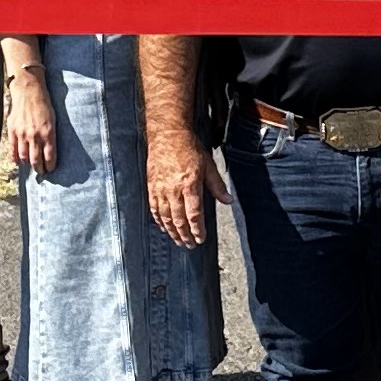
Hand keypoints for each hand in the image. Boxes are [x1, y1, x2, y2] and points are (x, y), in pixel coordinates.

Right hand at [4, 69, 57, 173]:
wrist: (29, 91)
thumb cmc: (44, 104)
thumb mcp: (53, 120)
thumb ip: (50, 135)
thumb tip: (49, 151)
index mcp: (48, 133)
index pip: (49, 157)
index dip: (50, 166)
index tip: (50, 170)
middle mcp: (35, 135)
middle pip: (36, 160)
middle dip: (40, 169)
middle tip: (41, 172)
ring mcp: (23, 134)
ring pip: (24, 157)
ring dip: (28, 164)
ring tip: (31, 167)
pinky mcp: (13, 130)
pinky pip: (13, 150)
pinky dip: (15, 158)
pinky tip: (19, 161)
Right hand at [146, 128, 228, 248]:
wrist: (168, 135)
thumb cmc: (189, 148)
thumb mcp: (208, 165)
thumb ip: (217, 186)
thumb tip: (228, 200)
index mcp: (190, 185)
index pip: (194, 215)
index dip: (197, 230)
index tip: (201, 239)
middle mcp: (174, 190)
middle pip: (179, 220)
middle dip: (185, 235)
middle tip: (190, 245)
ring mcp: (161, 189)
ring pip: (165, 217)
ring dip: (172, 231)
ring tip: (178, 240)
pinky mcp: (151, 186)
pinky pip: (154, 208)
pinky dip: (159, 220)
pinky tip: (164, 227)